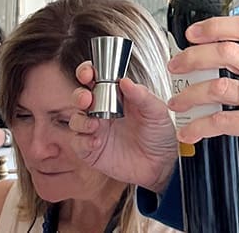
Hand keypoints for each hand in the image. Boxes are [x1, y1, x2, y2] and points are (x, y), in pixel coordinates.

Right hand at [69, 61, 177, 193]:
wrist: (162, 164)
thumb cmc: (160, 134)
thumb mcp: (156, 112)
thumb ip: (142, 96)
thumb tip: (125, 81)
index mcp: (118, 97)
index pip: (97, 80)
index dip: (89, 73)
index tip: (89, 73)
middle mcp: (104, 112)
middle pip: (81, 97)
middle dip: (80, 95)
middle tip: (87, 99)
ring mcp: (97, 131)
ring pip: (76, 119)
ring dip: (81, 119)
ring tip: (95, 124)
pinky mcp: (92, 151)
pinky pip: (78, 143)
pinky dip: (83, 141)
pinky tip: (96, 142)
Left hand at [168, 16, 238, 196]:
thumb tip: (226, 58)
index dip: (214, 26)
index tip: (193, 32)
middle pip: (225, 51)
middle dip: (191, 58)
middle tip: (176, 67)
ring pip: (218, 87)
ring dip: (189, 95)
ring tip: (177, 102)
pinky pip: (222, 121)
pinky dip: (199, 127)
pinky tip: (190, 131)